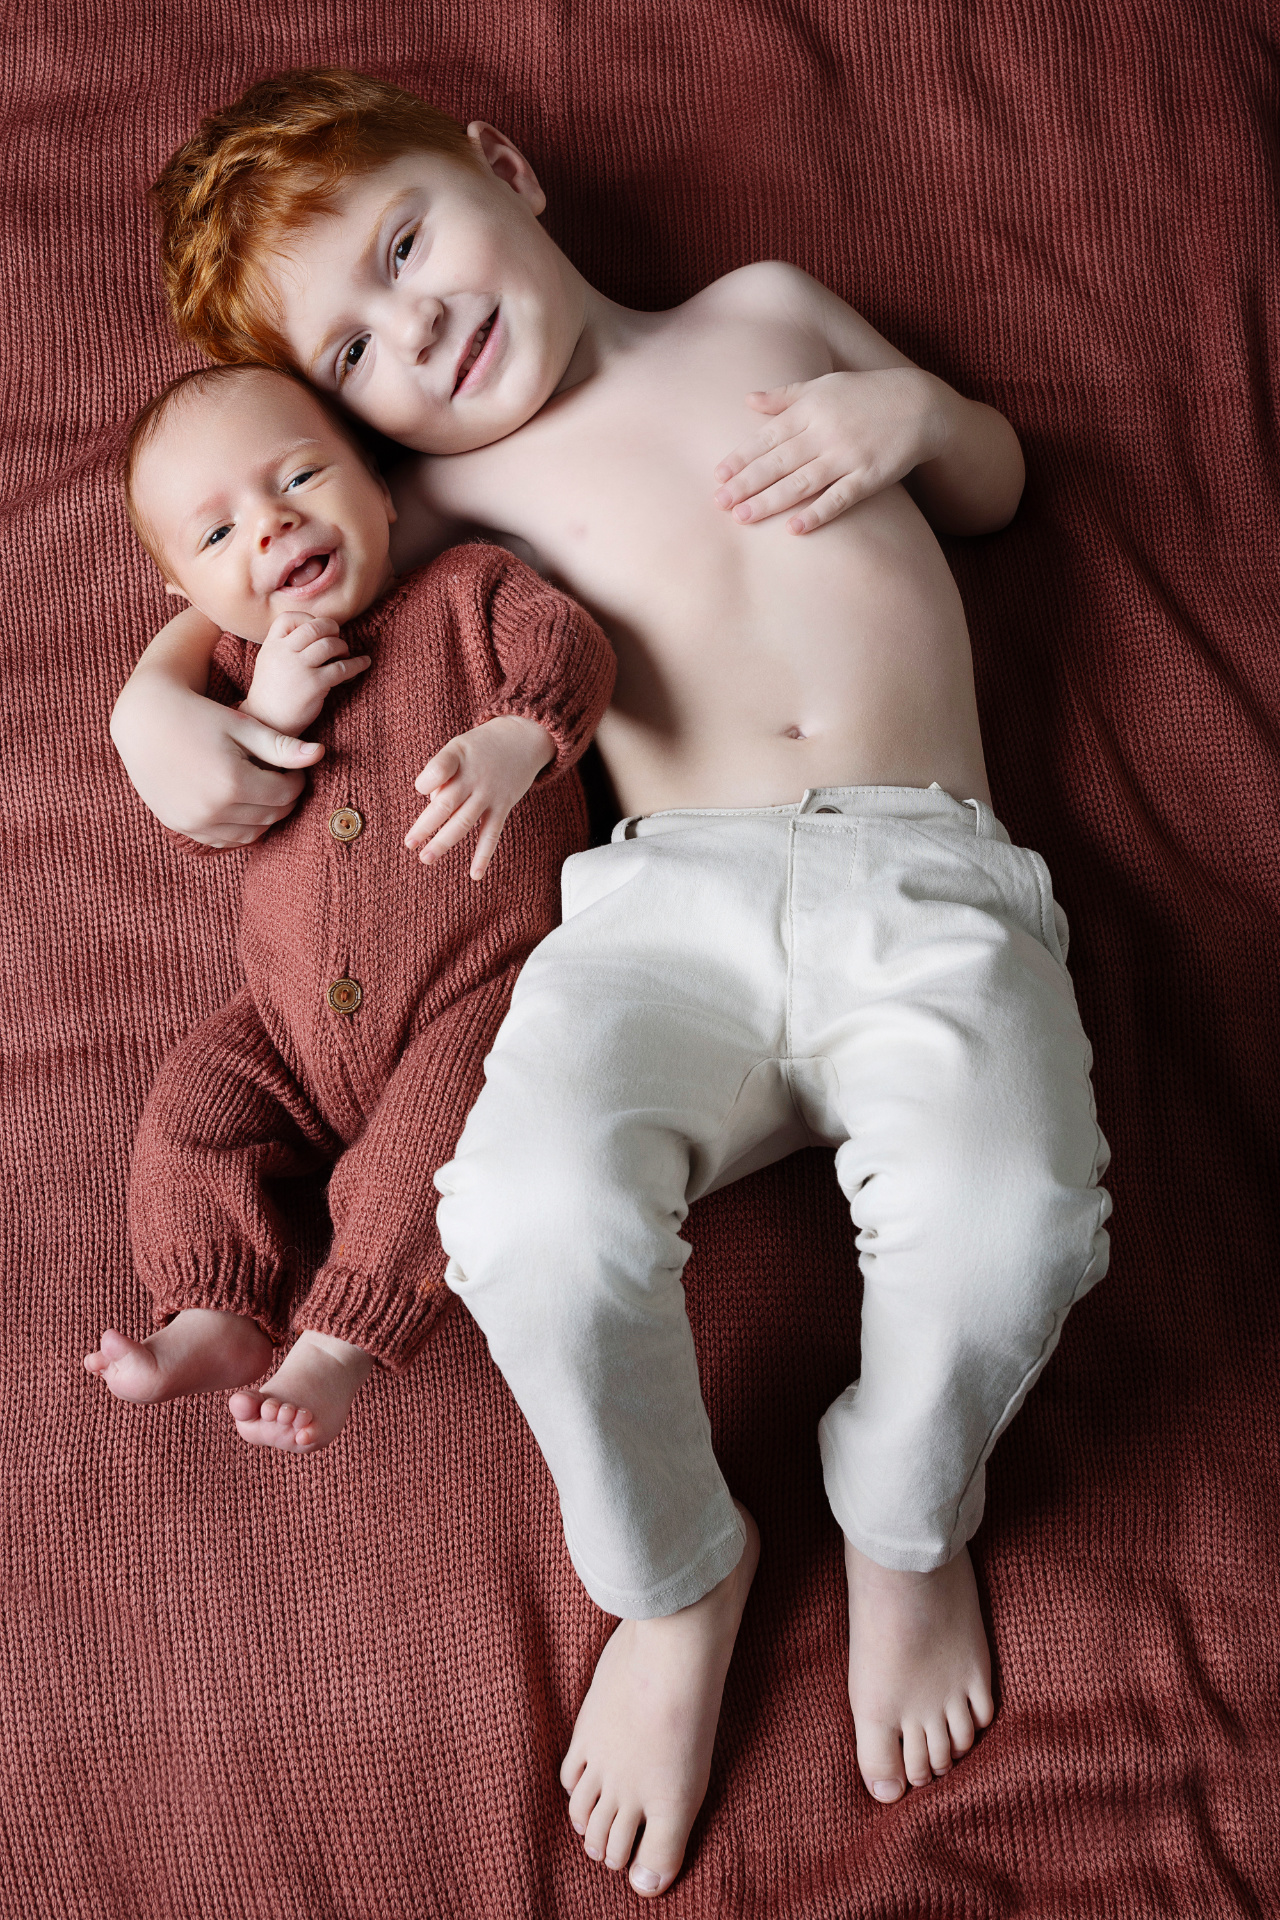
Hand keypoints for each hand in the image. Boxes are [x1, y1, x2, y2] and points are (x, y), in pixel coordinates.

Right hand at [111, 673, 325, 847]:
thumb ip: (281, 745)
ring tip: (259, 791)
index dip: (296, 781)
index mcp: (233, 782)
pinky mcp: (180, 825)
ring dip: (263, 817)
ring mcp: (194, 822)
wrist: (144, 721)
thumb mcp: (241, 726)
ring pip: (251, 834)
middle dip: (282, 799)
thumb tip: (320, 754)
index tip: (292, 768)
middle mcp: (213, 809)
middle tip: (279, 779)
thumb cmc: (199, 715)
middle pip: (270, 815)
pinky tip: (239, 805)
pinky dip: (238, 828)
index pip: (286, 794)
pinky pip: (223, 840)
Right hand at [241, 613, 370, 735]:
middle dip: (332, 628)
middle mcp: (284, 653)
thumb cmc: (273, 693)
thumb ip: (286, 646)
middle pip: (314, 626)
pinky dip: (357, 664)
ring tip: (344, 655)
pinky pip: (342, 668)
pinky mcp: (314, 684)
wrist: (268, 722)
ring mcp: (299, 668)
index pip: (289, 617)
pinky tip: (364, 663)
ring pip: (330, 644)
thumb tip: (319, 633)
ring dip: (343, 647)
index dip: (308, 618)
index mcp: (271, 645)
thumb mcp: (270, 662)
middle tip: (337, 637)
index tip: (318, 628)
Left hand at [405, 715, 553, 879]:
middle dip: (425, 825)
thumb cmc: (481, 747)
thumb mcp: (458, 748)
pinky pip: (491, 834)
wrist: (523, 737)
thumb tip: (433, 806)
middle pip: (445, 804)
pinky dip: (483, 855)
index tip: (421, 789)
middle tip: (408, 844)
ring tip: (425, 858)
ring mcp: (489, 794)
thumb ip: (441, 774)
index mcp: (458, 756)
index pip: (438, 769)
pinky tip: (475, 875)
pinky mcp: (503, 806)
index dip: (427, 781)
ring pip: (463, 823)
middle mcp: (474, 777)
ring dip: (444, 842)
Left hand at [712, 369, 946, 532]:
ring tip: (743, 518)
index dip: (742, 457)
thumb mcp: (824, 385)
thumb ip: (785, 395)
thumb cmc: (866, 394)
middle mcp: (825, 433)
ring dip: (770, 501)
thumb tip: (747, 399)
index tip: (718, 476)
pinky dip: (817, 514)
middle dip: (747, 483)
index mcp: (810, 410)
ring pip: (801, 482)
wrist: (921, 404)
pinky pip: (839, 499)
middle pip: (778, 462)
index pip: (768, 437)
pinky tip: (793, 530)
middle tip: (719, 503)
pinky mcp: (870, 477)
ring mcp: (847, 456)